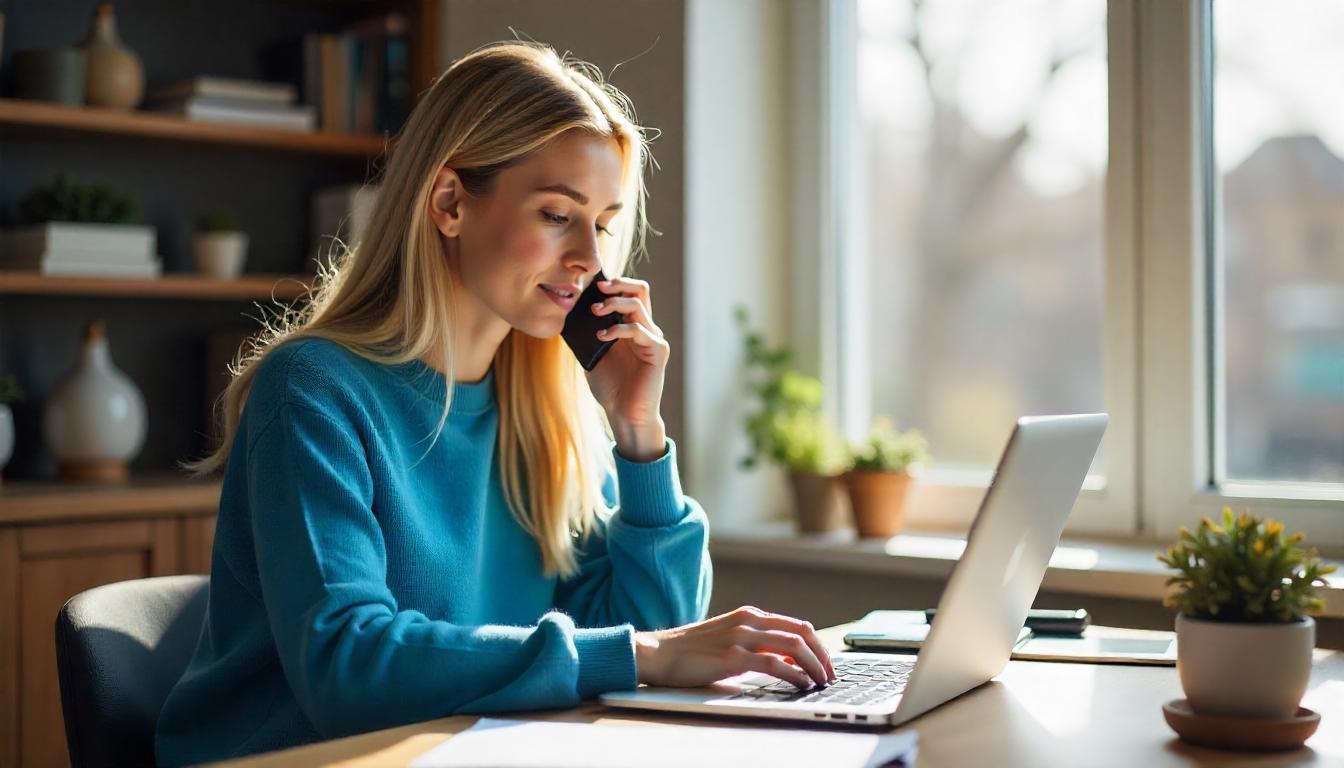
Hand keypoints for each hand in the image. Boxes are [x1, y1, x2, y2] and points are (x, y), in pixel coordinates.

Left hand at [583, 276, 668, 460]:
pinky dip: (619, 329)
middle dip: (618, 284)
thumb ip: (586, 335)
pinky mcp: (658, 352)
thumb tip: (567, 314)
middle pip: (640, 290)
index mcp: (632, 327)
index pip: (629, 293)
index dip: (613, 282)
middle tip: (597, 288)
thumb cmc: (610, 388)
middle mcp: (646, 329)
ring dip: (613, 304)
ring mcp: (653, 339)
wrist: (624, 415)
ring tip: (595, 312)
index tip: (591, 281)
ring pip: (638, 306)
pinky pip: (639, 330)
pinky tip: (603, 336)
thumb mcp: (591, 355)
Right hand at [633, 606, 836, 688]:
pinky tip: (801, 684)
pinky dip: (794, 674)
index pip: (797, 625)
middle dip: (822, 655)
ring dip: (813, 666)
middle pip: (802, 632)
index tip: (826, 664)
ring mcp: (741, 637)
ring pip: (793, 646)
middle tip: (830, 675)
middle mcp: (749, 620)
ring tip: (821, 682)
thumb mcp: (729, 639)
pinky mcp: (732, 657)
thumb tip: (789, 660)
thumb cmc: (692, 650)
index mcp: (749, 614)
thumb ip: (757, 644)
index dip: (818, 645)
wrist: (659, 653)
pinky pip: (774, 663)